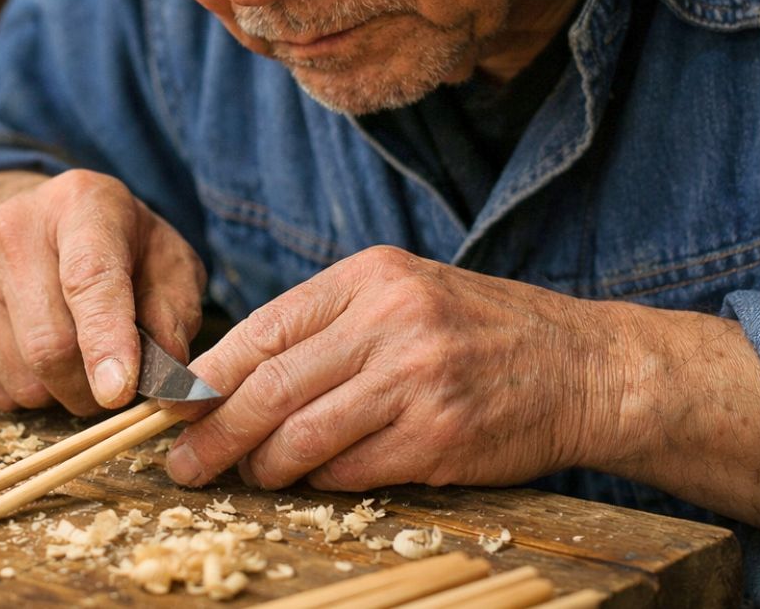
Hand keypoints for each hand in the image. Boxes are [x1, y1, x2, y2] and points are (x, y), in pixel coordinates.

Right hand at [0, 169, 204, 414]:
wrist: (34, 225)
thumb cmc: (119, 248)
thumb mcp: (167, 262)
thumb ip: (175, 314)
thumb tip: (165, 383)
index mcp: (83, 203)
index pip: (90, 278)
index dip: (106, 341)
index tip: (118, 391)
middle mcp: (13, 226)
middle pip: (50, 346)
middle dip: (93, 389)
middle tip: (115, 384)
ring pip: (22, 379)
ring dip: (61, 395)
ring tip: (76, 358)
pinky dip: (27, 394)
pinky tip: (37, 354)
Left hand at [165, 246, 615, 491]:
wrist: (585, 367)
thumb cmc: (481, 332)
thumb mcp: (405, 294)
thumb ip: (329, 325)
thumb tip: (232, 376)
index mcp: (371, 277)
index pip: (264, 329)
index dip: (209, 375)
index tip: (174, 407)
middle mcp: (391, 321)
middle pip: (271, 386)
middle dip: (215, 432)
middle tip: (183, 463)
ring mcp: (417, 380)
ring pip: (304, 434)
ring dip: (263, 466)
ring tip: (246, 477)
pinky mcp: (440, 438)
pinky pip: (352, 469)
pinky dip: (321, 480)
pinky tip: (310, 481)